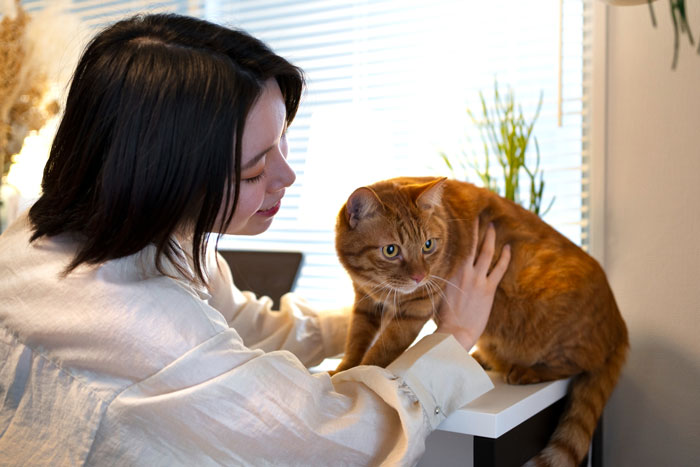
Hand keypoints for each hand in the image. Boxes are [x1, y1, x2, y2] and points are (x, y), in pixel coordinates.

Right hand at [434, 220, 510, 350]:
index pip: (455, 248)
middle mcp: (464, 272)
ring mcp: (477, 279)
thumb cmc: (442, 317)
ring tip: (493, 226)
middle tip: (479, 216)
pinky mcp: (488, 289)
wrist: (454, 332)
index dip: (459, 234)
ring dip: (490, 238)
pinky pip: (499, 268)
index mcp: (449, 272)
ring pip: (486, 252)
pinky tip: (508, 248)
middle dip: (476, 229)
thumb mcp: (436, 294)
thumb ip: (439, 280)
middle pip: (472, 245)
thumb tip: (434, 271)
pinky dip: (505, 257)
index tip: (461, 222)